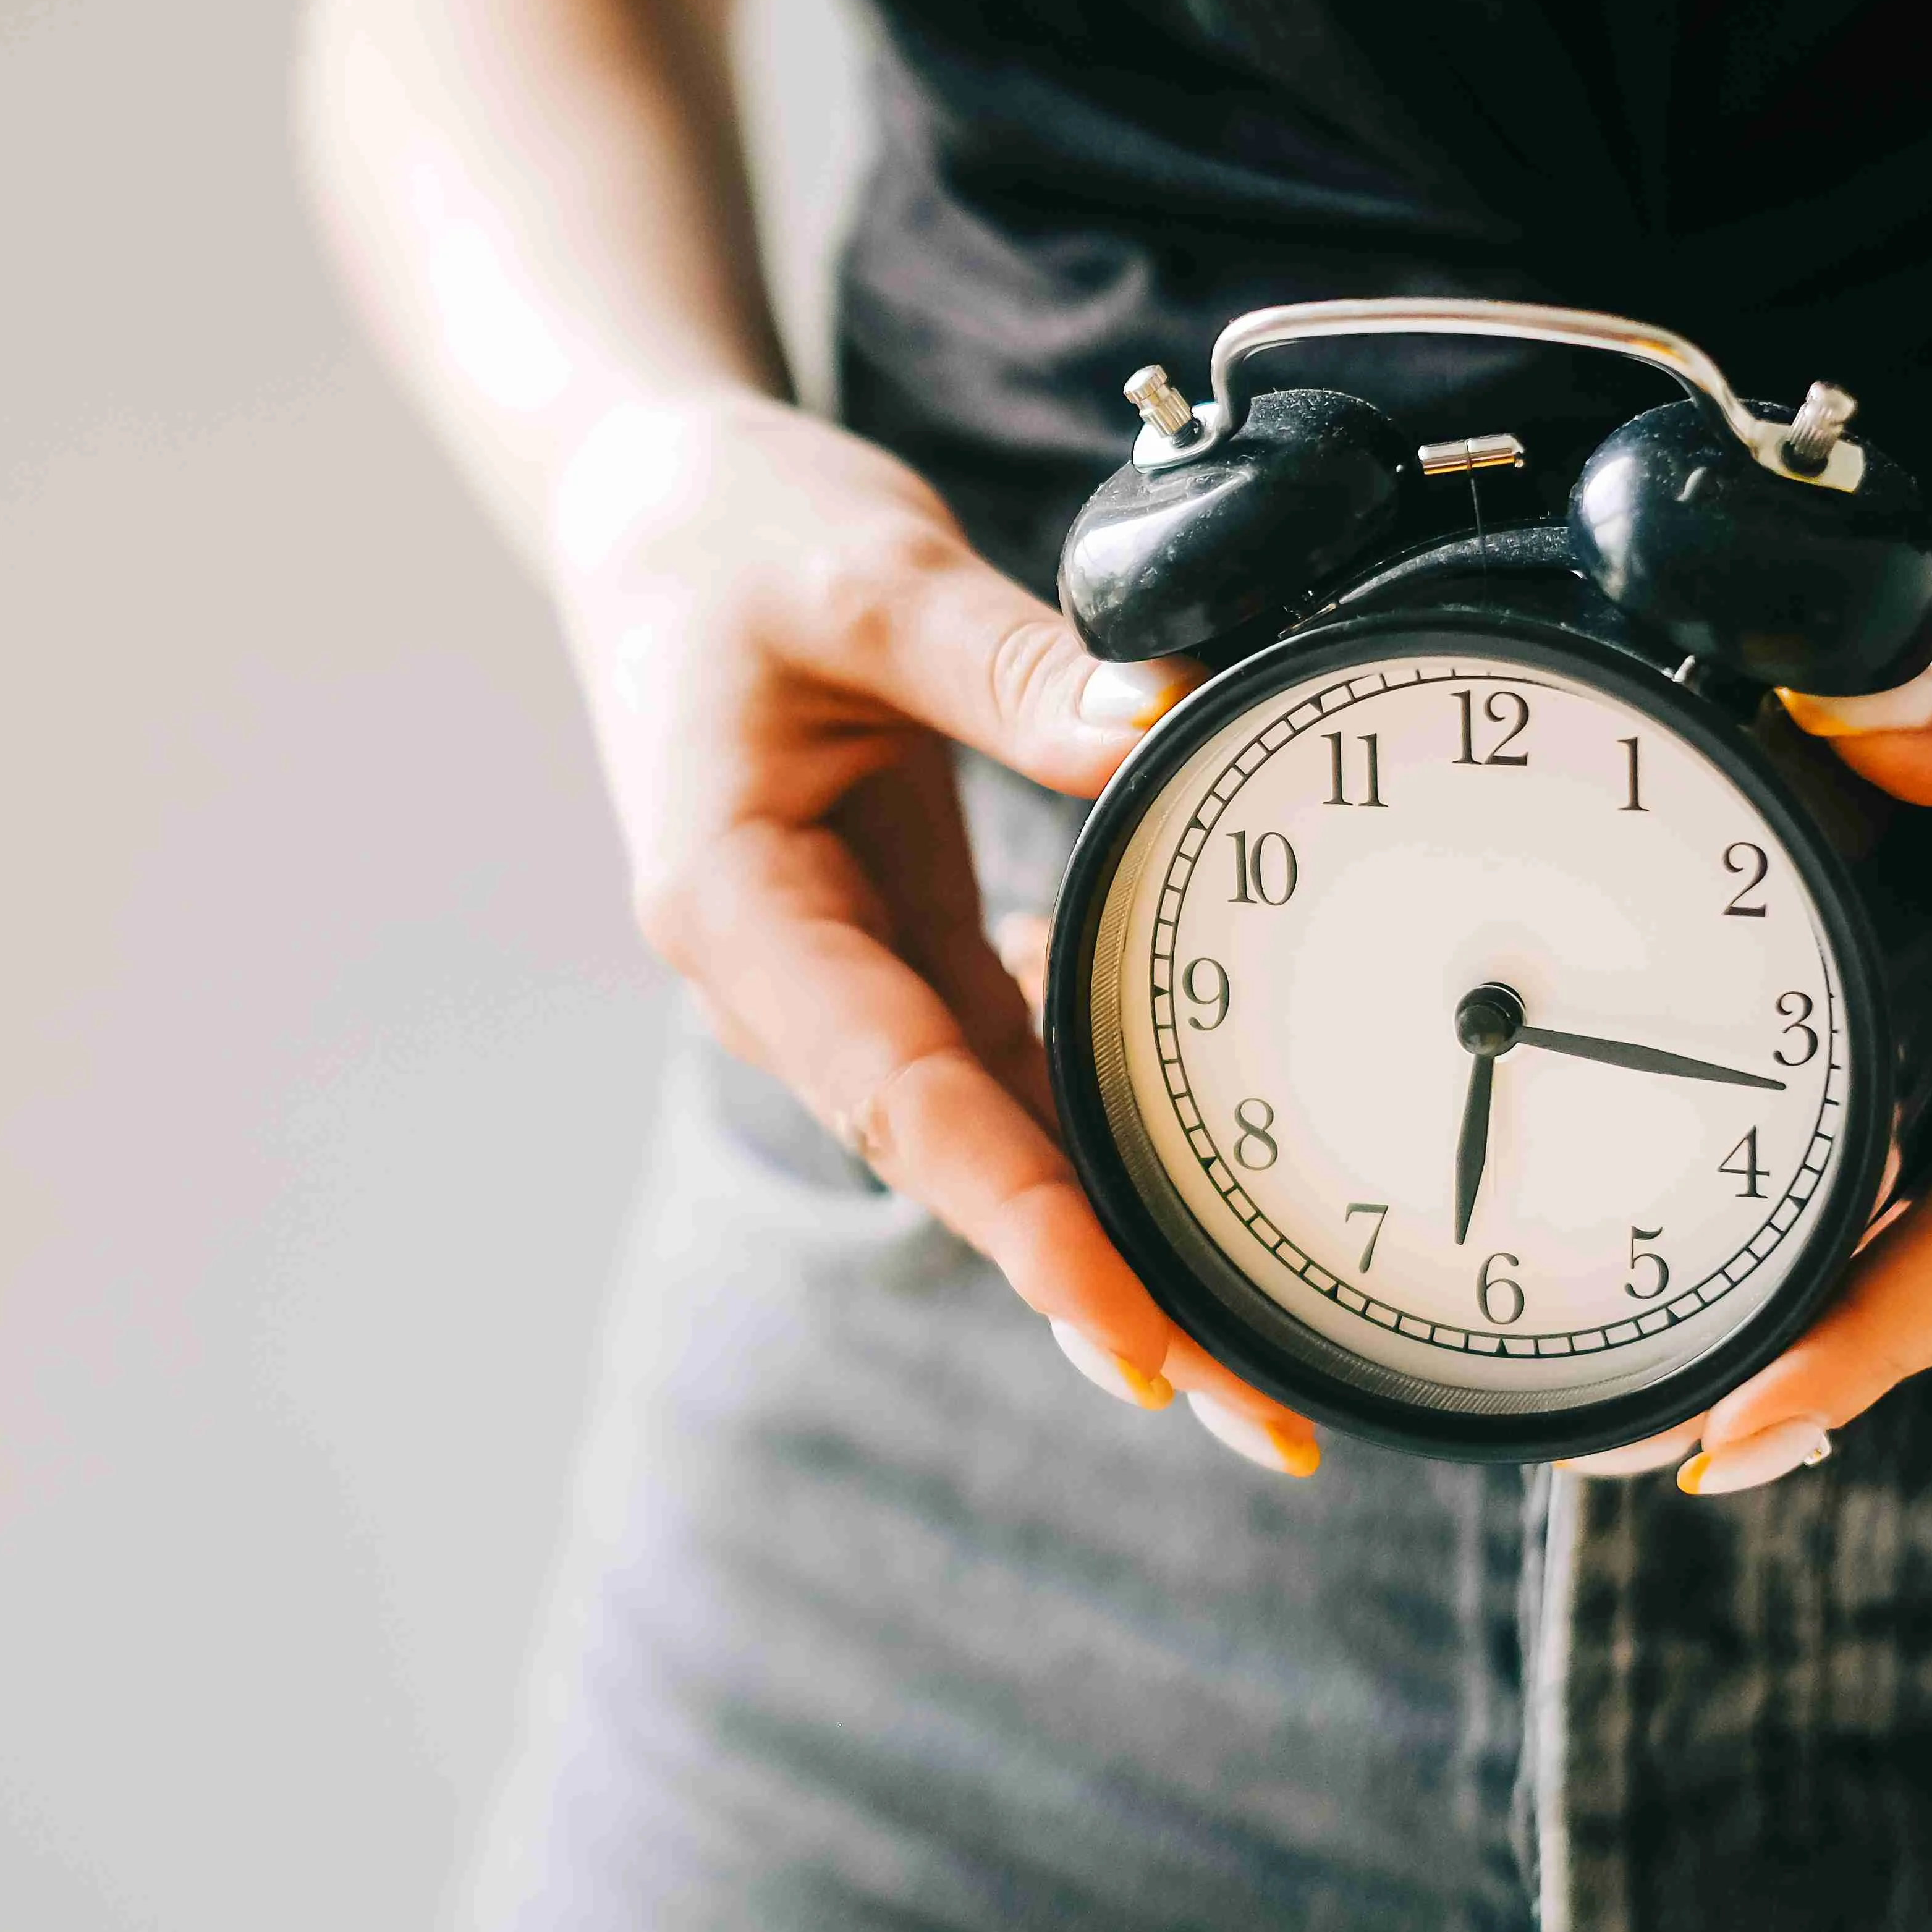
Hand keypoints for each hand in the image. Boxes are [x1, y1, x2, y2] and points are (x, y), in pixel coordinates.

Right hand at [549, 390, 1322, 1476]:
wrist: (654, 513)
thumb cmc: (734, 538)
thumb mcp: (868, 571)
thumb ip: (1012, 664)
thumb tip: (1164, 721)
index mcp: (740, 910)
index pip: (905, 1103)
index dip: (1026, 1231)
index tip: (1140, 1348)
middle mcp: (789, 980)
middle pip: (964, 1167)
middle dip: (1107, 1295)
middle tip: (1271, 1418)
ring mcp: (848, 980)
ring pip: (999, 1141)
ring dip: (1120, 1240)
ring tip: (1277, 1355)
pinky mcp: (904, 952)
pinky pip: (1016, 1068)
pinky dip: (1106, 1131)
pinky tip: (1221, 1184)